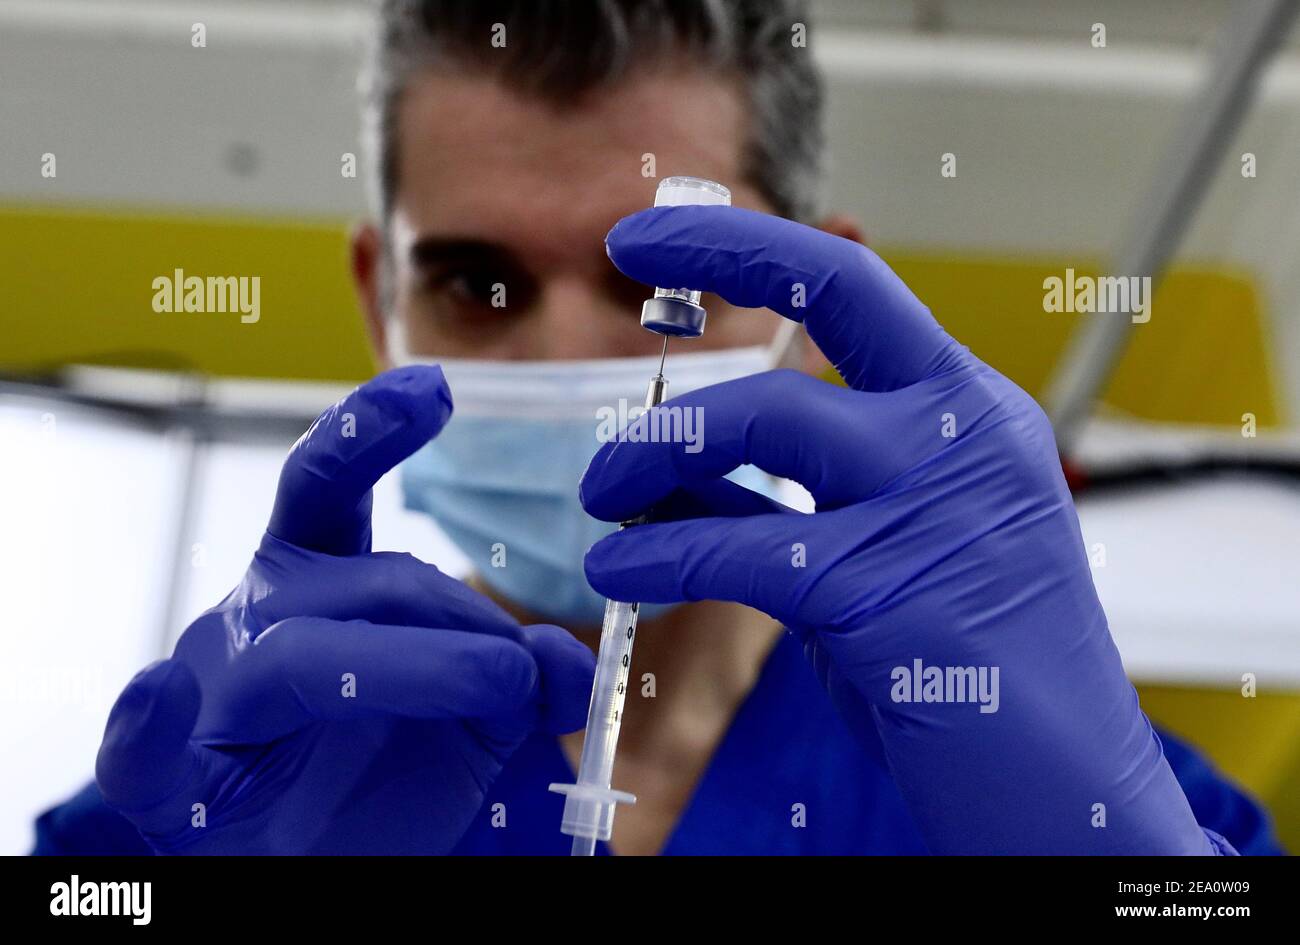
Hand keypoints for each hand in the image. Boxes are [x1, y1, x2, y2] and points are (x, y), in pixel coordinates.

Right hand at [96, 367, 593, 853]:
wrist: (321, 864)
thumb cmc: (378, 774)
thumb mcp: (476, 720)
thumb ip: (524, 683)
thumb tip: (566, 664)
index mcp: (318, 581)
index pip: (331, 485)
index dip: (372, 429)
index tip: (437, 389)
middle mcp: (261, 615)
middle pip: (366, 582)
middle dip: (464, 622)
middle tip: (524, 675)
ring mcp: (215, 692)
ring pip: (302, 655)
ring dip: (414, 669)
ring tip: (497, 690)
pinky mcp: (176, 779)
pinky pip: (142, 751)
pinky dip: (143, 725)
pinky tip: (159, 694)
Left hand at [581, 206, 1214, 853]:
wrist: (1062, 786)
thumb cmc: (964, 666)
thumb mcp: (880, 545)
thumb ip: (785, 490)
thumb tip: (666, 456)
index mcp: (968, 411)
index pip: (855, 285)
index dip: (749, 241)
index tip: (652, 233)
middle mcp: (967, 431)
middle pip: (831, 297)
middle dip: (716, 258)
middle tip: (616, 275)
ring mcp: (940, 502)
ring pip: (767, 421)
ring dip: (657, 449)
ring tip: (600, 495)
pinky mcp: (893, 590)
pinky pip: (742, 549)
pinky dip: (661, 557)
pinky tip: (618, 573)